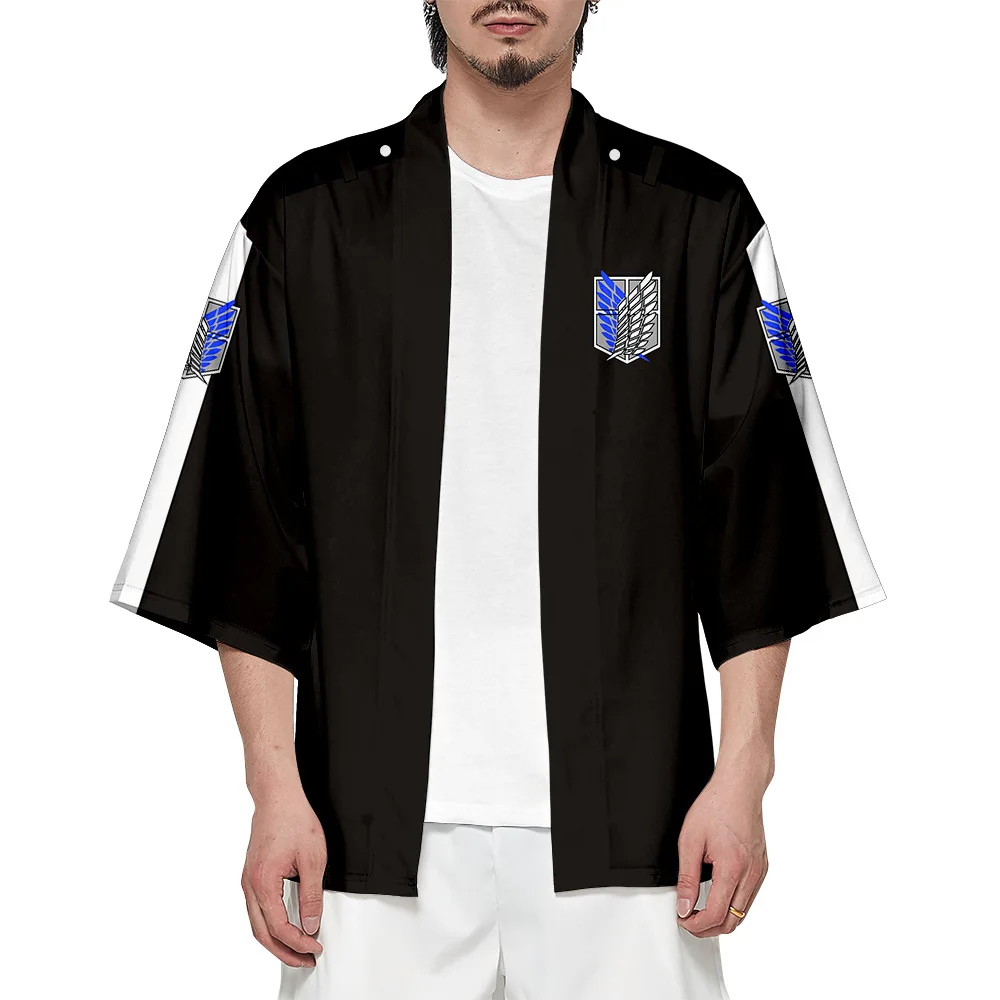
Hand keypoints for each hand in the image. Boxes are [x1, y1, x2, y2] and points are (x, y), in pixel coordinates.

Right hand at [242, 789, 327, 966]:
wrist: (278, 797)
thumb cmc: (294, 820)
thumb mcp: (312, 858)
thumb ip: (311, 895)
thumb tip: (310, 924)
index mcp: (263, 883)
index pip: (279, 927)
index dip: (298, 942)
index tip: (315, 948)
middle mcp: (249, 885)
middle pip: (262, 933)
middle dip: (284, 951)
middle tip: (306, 960)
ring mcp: (247, 880)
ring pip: (256, 923)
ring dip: (276, 940)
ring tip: (297, 949)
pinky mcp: (251, 875)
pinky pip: (256, 909)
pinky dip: (269, 924)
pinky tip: (284, 927)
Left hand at [675, 768, 767, 936]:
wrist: (739, 787)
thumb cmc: (716, 806)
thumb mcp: (690, 841)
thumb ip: (686, 878)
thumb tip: (684, 906)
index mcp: (733, 868)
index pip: (715, 915)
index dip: (695, 925)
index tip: (682, 919)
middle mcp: (751, 874)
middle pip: (732, 922)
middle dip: (708, 928)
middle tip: (688, 920)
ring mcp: (760, 872)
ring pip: (743, 913)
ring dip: (721, 919)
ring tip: (699, 910)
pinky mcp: (763, 867)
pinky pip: (749, 898)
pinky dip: (733, 905)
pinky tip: (716, 896)